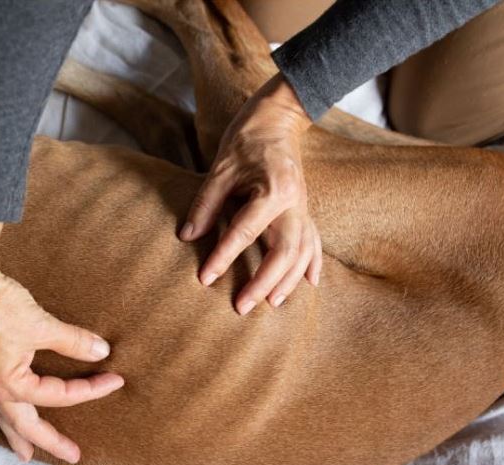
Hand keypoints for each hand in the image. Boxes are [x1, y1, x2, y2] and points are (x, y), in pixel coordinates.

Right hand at [0, 210, 123, 463]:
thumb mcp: (42, 324)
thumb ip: (73, 342)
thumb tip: (101, 352)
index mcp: (10, 384)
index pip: (59, 394)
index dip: (91, 390)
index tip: (115, 380)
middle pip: (25, 424)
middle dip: (49, 441)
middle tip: (72, 455)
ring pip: (0, 416)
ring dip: (14, 436)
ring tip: (25, 455)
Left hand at [180, 73, 321, 313]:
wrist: (277, 118)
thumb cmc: (246, 140)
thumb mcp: (220, 169)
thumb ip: (205, 204)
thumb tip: (188, 237)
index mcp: (273, 189)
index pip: (245, 232)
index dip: (224, 256)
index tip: (205, 278)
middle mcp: (294, 202)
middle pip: (286, 251)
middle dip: (264, 282)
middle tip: (242, 307)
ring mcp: (303, 207)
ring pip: (304, 252)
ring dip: (289, 281)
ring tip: (271, 304)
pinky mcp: (304, 210)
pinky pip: (314, 241)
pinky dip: (313, 264)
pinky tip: (310, 285)